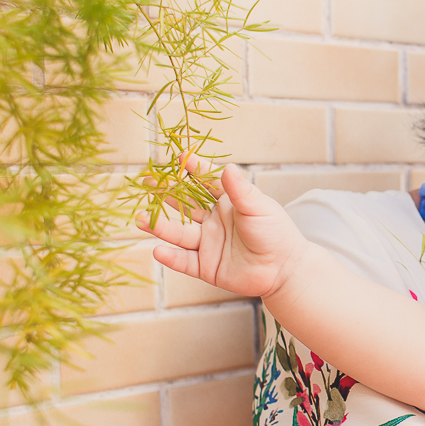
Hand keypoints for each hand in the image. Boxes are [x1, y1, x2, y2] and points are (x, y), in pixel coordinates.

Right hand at [136, 162, 307, 298]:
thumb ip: (241, 190)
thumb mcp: (259, 207)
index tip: (180, 157)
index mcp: (227, 203)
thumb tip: (227, 167)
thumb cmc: (276, 232)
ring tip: (139, 219)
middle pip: (184, 207)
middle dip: (165, 196)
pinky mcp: (207, 267)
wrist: (285, 268)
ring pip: (179, 234)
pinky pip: (185, 261)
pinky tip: (158, 250)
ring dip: (160, 227)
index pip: (205, 183)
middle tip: (146, 184)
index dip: (193, 170)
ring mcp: (208, 244)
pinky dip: (172, 257)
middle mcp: (213, 222)